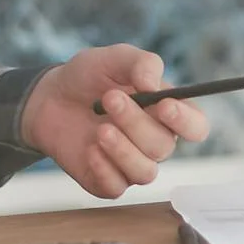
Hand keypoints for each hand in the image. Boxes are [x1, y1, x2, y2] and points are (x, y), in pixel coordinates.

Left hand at [20, 45, 209, 198]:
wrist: (48, 98)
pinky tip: (89, 149)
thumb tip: (154, 85)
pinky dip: (103, 168)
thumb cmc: (88, 77)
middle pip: (163, 146)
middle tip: (109, 99)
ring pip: (145, 172)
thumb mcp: (114, 58)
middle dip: (136, 122)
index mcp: (165, 112)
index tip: (164, 105)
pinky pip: (116, 186)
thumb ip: (141, 63)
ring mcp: (131, 163)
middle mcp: (154, 141)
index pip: (195, 126)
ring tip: (100, 129)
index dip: (185, 121)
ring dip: (123, 150)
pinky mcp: (107, 180)